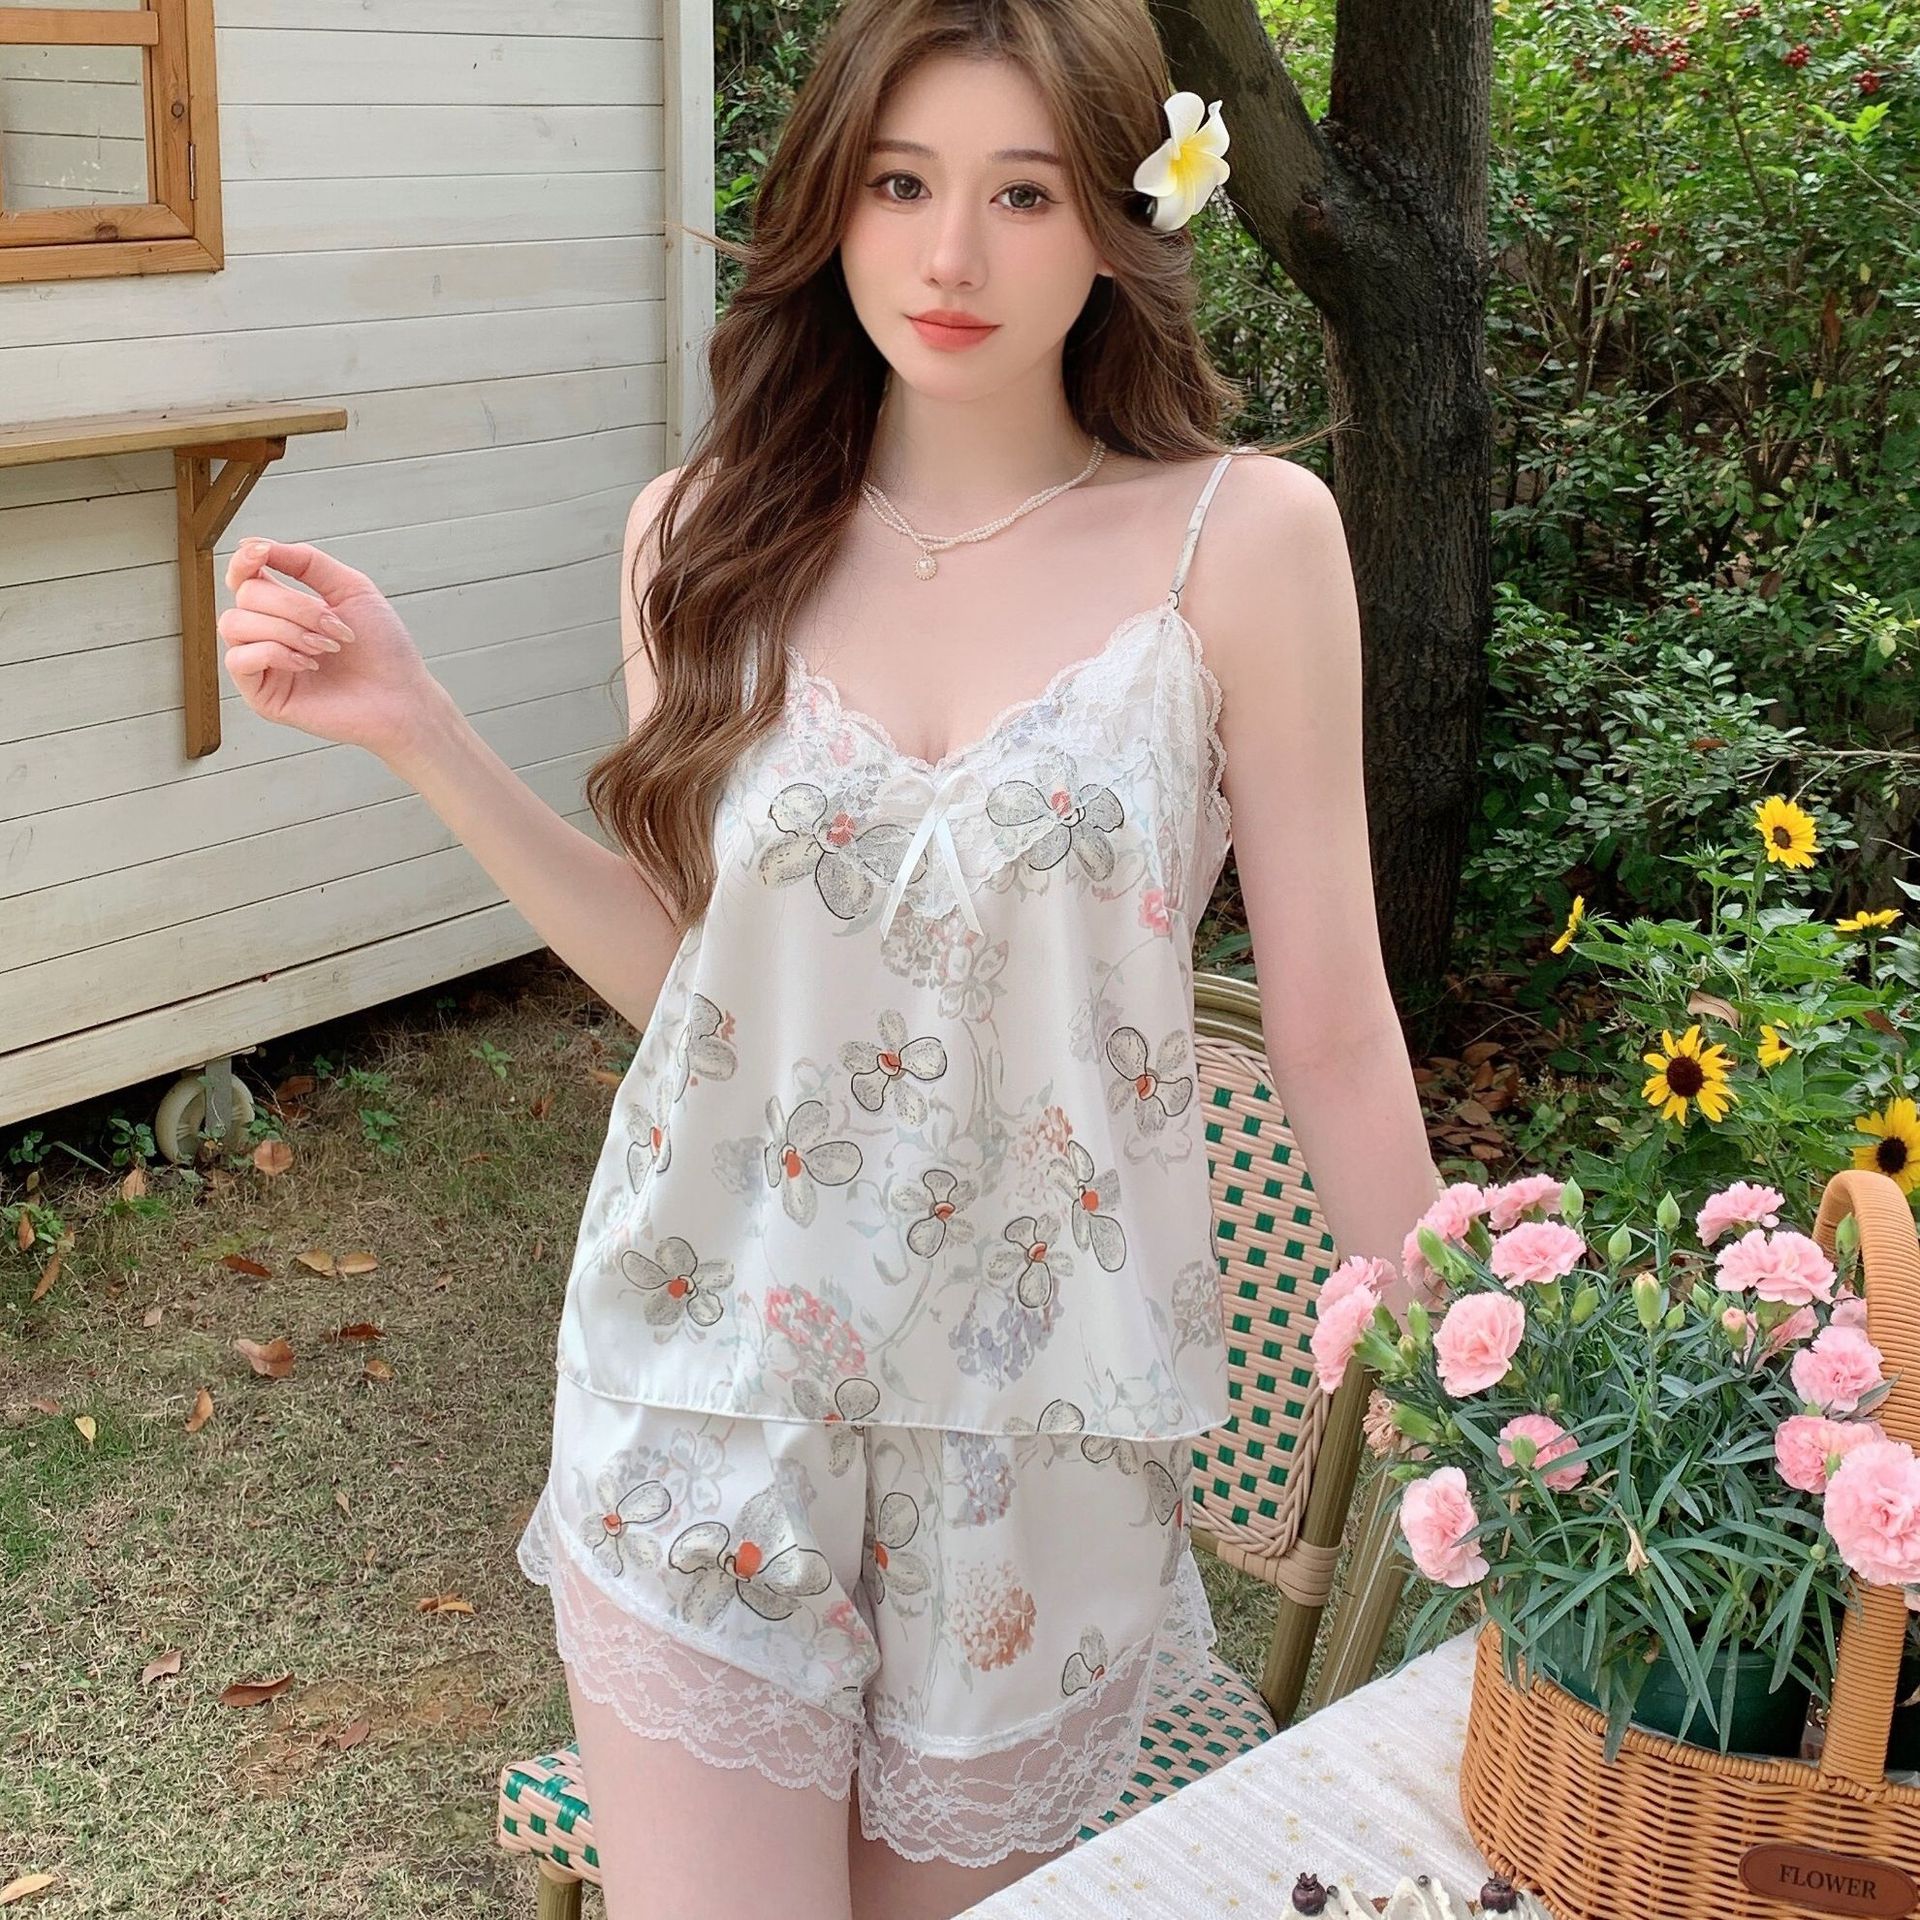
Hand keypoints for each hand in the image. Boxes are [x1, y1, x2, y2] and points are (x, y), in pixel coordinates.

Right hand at [218, 539, 449, 764]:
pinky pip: (238, 660)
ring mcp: (262, 665)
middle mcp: (268, 634)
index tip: (261, 553)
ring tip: (326, 648)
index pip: (244, 577)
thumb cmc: (382, 648)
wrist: (402, 696)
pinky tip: (308, 665)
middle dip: (294, 606)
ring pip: (234, 624)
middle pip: (246, 596)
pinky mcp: (262, 696)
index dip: (244, 561)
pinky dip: (274, 654)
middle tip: (336, 628)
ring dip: (287, 630)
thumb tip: (253, 544)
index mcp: (285, 608)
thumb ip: (305, 561)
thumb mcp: (351, 588)